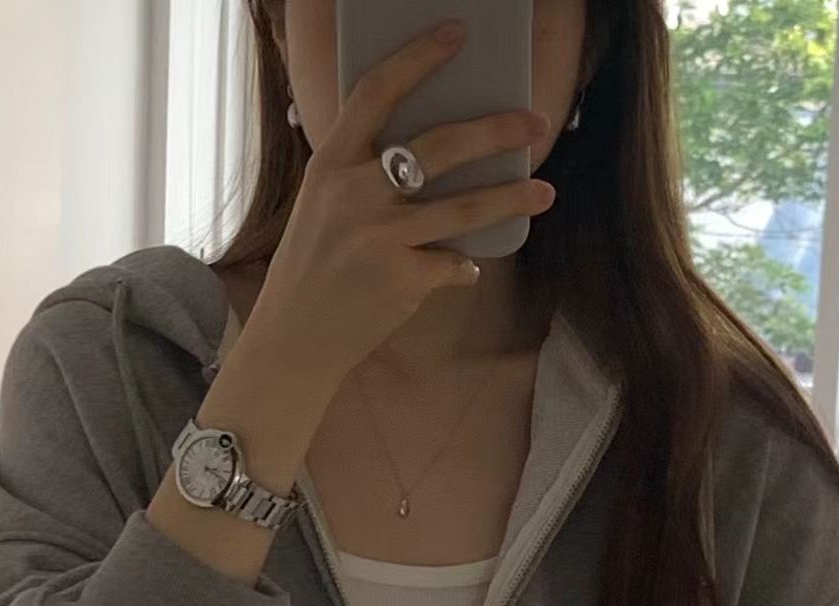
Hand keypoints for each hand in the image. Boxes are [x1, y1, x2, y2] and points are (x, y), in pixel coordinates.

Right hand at [242, 18, 557, 389]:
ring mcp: (381, 238)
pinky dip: (462, 267)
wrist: (294, 337)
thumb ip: (361, 173)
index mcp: (331, 164)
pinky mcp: (403, 280)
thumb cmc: (311, 265)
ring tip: (544, 192)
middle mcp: (356, 194)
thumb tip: (423, 151)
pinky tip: (463, 269)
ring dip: (511, 198)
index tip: (457, 35)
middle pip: (441, 147)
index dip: (419, 58)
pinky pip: (452, 263)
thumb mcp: (322, 204)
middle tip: (536, 122)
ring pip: (464, 208)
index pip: (377, 94)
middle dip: (496, 131)